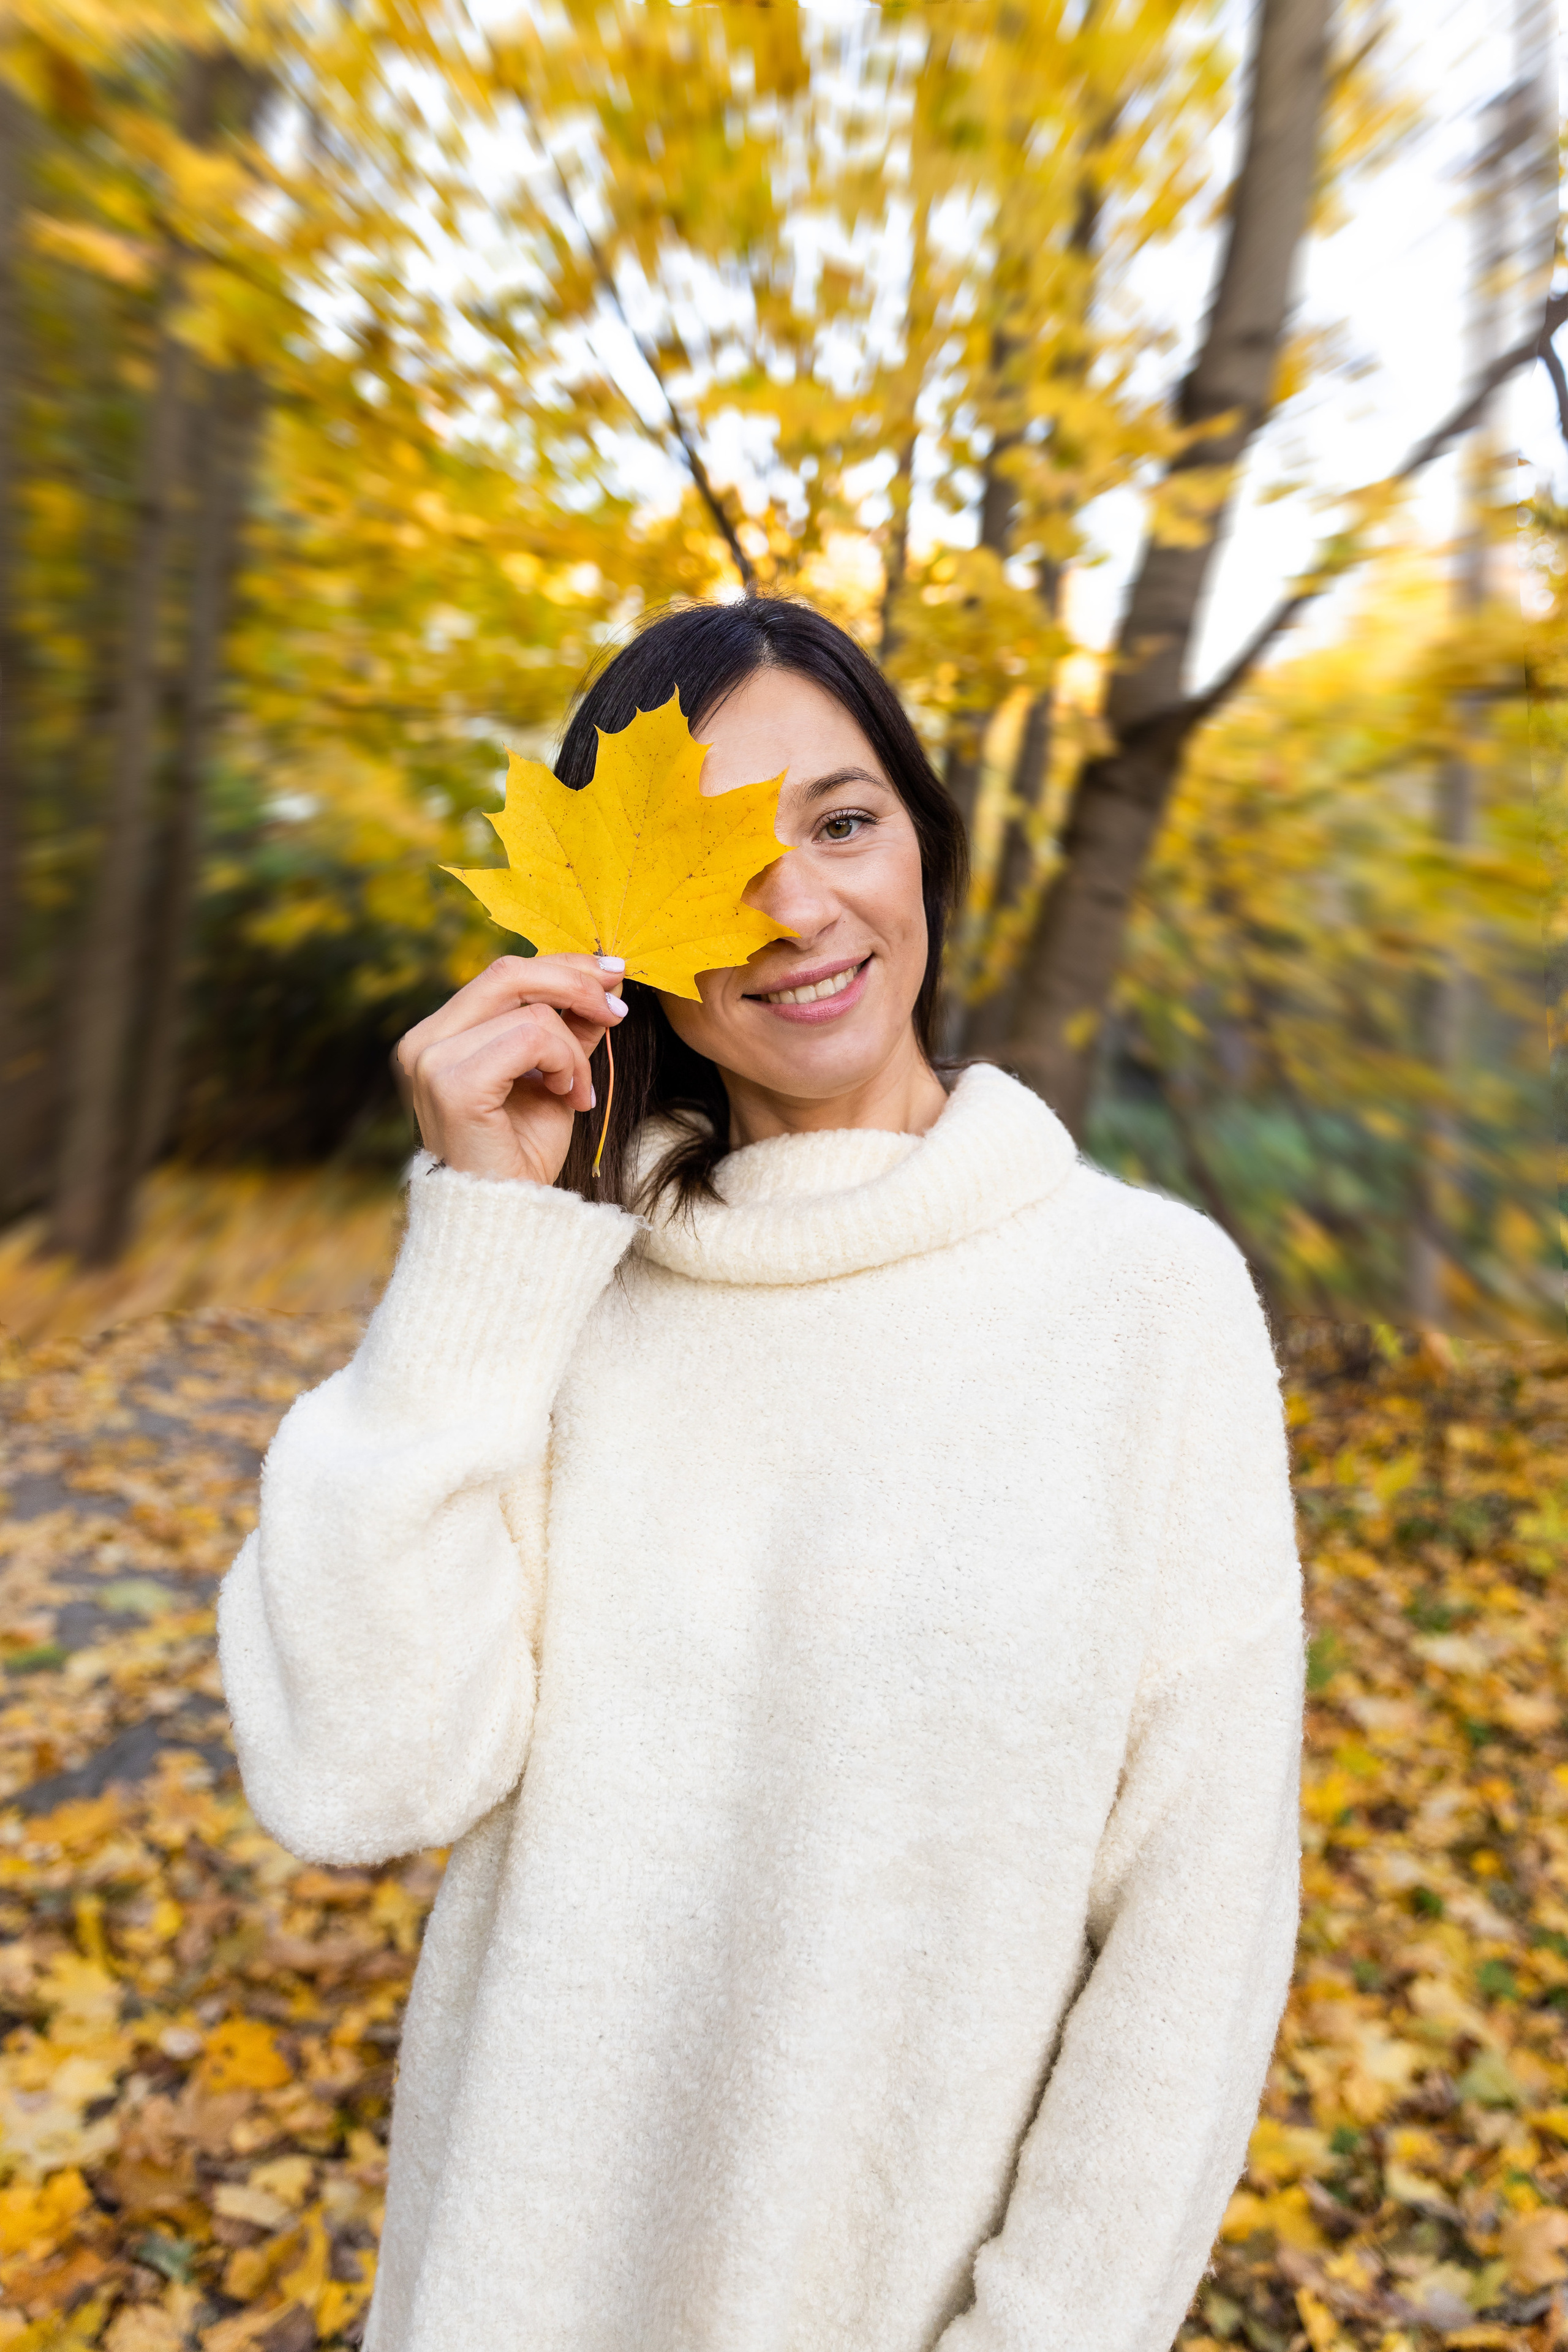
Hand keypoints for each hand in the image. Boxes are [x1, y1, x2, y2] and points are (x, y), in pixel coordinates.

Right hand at [396, 954, 627, 1185]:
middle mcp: (424, 1042)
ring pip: (530, 1011)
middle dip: (576, 983)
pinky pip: (532, 1038)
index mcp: (439, 1036)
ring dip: (574, 1050)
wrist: (505, 1220)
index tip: (612, 975)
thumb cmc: (521, 1157)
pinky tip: (568, 1097)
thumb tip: (606, 983)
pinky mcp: (454, 1084)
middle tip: (618, 1010)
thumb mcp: (555, 1079)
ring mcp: (432, 1061)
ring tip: (576, 1091)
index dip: (561, 966)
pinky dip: (565, 1064)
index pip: (502, 975)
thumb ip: (569, 1030)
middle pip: (509, 973)